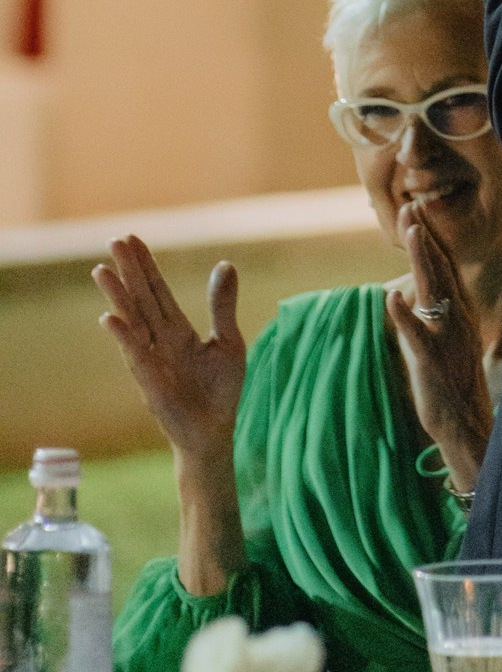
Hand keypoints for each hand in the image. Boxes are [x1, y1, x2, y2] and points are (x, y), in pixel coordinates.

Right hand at [93, 237, 246, 465]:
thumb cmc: (221, 390)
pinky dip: (123, 335)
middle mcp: (160, 340)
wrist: (215, 431)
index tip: (132, 240)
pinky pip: (134, 353)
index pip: (158, 291)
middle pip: (141, 298)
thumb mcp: (229, 341)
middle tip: (114, 241)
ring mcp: (152, 359)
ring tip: (102, 270)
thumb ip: (222, 305)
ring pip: (132, 320)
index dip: (146, 266)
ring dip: (117, 296)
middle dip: (129, 271)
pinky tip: (109, 317)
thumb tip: (225, 264)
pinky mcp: (150, 380)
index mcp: (178, 330)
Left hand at [385, 203, 491, 495]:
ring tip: (411, 233)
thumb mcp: (446, 339)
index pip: (444, 265)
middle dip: (425, 237)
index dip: (430, 237)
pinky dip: (404, 316)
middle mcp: (456, 317)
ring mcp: (445, 337)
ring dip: (422, 260)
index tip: (416, 210)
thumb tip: (412, 291)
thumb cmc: (451, 381)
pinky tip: (391, 299)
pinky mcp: (431, 361)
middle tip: (411, 207)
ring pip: (432, 291)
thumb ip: (433, 312)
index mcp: (458, 311)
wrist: (466, 423)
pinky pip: (417, 335)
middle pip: (439, 268)